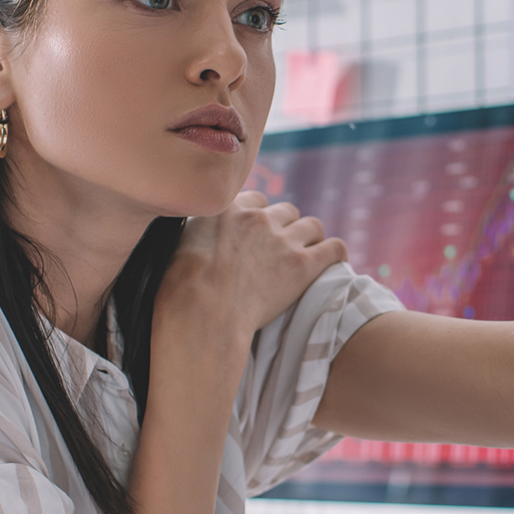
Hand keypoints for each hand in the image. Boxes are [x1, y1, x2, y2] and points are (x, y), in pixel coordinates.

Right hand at [158, 191, 348, 343]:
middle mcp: (259, 218)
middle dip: (285, 229)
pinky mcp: (302, 265)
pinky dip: (335, 253)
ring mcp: (283, 240)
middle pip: (286, 211)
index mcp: (228, 208)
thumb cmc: (181, 288)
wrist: (200, 312)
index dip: (258, 219)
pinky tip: (333, 261)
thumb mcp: (178, 245)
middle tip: (279, 252)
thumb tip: (197, 236)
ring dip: (309, 240)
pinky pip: (334, 248)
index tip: (256, 237)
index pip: (256, 202)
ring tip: (306, 257)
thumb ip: (197, 231)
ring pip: (312, 226)